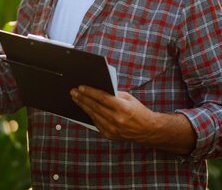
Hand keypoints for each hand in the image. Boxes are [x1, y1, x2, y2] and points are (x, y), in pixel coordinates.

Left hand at [70, 86, 194, 153]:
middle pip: (95, 107)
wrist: (148, 130)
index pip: (102, 98)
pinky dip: (90, 115)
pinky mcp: (110, 135)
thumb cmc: (138, 111)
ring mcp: (112, 129)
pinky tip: (84, 109)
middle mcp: (116, 119)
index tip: (80, 87)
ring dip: (83, 106)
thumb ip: (114, 94)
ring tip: (76, 99)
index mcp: (122, 108)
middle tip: (73, 92)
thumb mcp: (128, 98)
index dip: (90, 92)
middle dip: (82, 98)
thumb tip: (98, 89)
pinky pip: (96, 123)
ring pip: (93, 115)